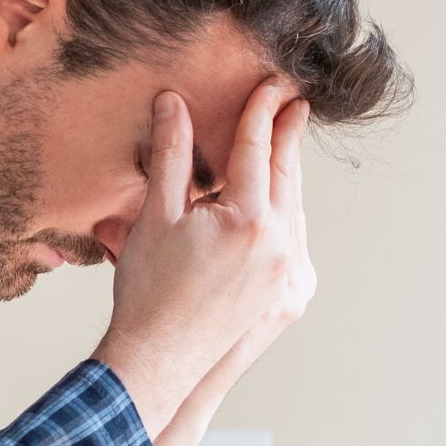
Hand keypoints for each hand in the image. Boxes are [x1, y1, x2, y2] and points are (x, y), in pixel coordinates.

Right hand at [93, 77, 310, 432]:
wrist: (160, 360)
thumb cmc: (149, 293)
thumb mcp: (156, 216)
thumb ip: (171, 156)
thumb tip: (173, 104)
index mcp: (250, 219)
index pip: (256, 150)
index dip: (260, 113)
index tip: (270, 85)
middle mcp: (282, 244)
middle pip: (287, 175)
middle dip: (287, 137)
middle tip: (294, 104)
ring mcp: (290, 273)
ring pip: (296, 208)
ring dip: (288, 177)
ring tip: (283, 149)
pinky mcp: (290, 296)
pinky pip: (295, 241)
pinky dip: (288, 215)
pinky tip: (277, 206)